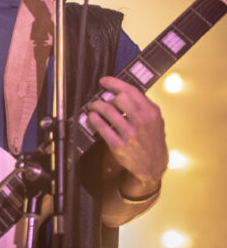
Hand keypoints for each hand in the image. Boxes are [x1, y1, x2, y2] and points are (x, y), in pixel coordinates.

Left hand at [87, 76, 167, 194]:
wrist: (154, 166)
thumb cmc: (153, 140)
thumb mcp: (155, 121)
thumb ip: (143, 105)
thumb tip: (122, 91)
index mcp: (151, 112)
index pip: (131, 91)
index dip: (114, 83)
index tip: (104, 81)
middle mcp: (142, 122)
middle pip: (119, 98)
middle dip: (107, 97)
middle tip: (102, 100)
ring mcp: (130, 134)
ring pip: (108, 111)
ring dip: (96, 106)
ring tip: (93, 106)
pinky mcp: (119, 145)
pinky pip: (102, 127)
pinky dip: (93, 119)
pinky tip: (91, 116)